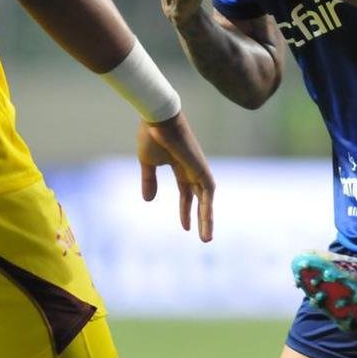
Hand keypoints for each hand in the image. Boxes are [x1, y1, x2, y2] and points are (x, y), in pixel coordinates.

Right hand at [136, 112, 214, 241]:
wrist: (156, 118)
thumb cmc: (151, 135)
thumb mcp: (148, 163)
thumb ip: (149, 181)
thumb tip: (148, 201)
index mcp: (180, 165)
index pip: (186, 192)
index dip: (185, 209)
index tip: (185, 227)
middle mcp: (192, 167)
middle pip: (200, 197)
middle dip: (201, 217)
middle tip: (204, 237)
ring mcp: (198, 167)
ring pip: (207, 197)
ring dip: (207, 218)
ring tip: (206, 239)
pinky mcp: (201, 167)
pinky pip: (208, 191)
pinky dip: (208, 206)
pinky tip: (206, 220)